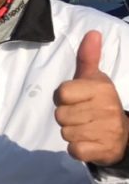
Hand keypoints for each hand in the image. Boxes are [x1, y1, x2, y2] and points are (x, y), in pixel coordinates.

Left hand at [54, 30, 128, 165]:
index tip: (75, 99)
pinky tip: (88, 142)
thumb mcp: (94, 79)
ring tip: (86, 128)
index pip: (61, 93)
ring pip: (66, 133)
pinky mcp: (102, 150)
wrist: (123, 134)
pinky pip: (75, 150)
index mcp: (100, 88)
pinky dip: (77, 149)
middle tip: (82, 116)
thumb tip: (92, 32)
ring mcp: (105, 130)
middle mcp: (105, 108)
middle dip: (67, 117)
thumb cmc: (100, 103)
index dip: (63, 98)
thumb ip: (88, 58)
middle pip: (60, 115)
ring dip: (71, 133)